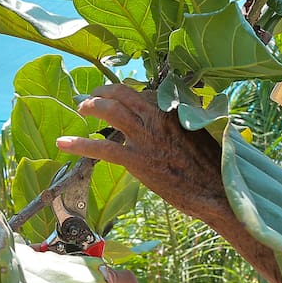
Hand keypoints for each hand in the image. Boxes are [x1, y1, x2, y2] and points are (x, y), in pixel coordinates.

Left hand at [56, 84, 227, 224]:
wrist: (218, 190)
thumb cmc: (215, 167)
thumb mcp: (203, 134)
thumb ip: (186, 122)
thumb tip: (179, 120)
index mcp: (173, 109)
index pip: (142, 93)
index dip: (126, 94)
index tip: (118, 96)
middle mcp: (157, 117)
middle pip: (121, 93)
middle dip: (102, 92)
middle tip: (91, 96)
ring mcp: (145, 137)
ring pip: (109, 111)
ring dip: (90, 106)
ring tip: (81, 109)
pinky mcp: (137, 160)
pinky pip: (102, 148)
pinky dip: (79, 144)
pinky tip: (63, 144)